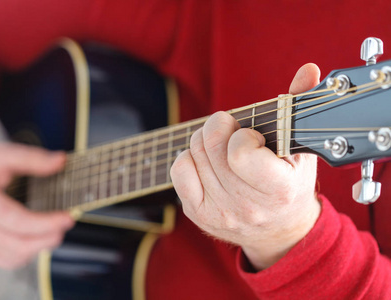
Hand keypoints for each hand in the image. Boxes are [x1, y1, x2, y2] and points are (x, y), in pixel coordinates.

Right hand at [0, 141, 73, 268]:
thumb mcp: (1, 153)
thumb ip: (33, 159)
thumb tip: (61, 160)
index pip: (17, 221)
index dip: (46, 223)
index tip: (67, 217)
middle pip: (16, 245)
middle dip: (47, 239)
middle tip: (65, 225)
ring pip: (11, 258)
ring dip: (37, 249)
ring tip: (53, 231)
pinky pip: (1, 261)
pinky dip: (22, 255)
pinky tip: (35, 241)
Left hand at [170, 64, 321, 269]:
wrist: (279, 231)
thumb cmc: (290, 184)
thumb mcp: (301, 149)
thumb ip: (299, 109)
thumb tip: (308, 70)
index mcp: (278, 189)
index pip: (240, 152)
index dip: (243, 135)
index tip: (253, 137)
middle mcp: (247, 206)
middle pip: (210, 144)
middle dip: (220, 127)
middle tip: (233, 133)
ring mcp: (220, 212)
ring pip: (193, 152)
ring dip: (206, 141)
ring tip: (223, 149)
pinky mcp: (199, 213)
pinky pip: (179, 168)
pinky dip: (190, 157)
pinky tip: (206, 162)